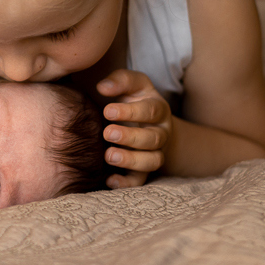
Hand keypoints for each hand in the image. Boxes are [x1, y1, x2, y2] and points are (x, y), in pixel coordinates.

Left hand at [96, 69, 174, 188]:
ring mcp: (154, 153)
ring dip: (131, 160)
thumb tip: (103, 87)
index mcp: (158, 109)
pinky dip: (127, 183)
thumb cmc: (133, 100)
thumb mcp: (131, 85)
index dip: (131, 112)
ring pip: (152, 161)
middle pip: (153, 138)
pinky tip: (110, 181)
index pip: (151, 111)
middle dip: (130, 137)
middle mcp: (160, 133)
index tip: (108, 111)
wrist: (144, 123)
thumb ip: (120, 80)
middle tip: (108, 133)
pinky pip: (140, 181)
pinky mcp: (143, 170)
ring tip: (109, 156)